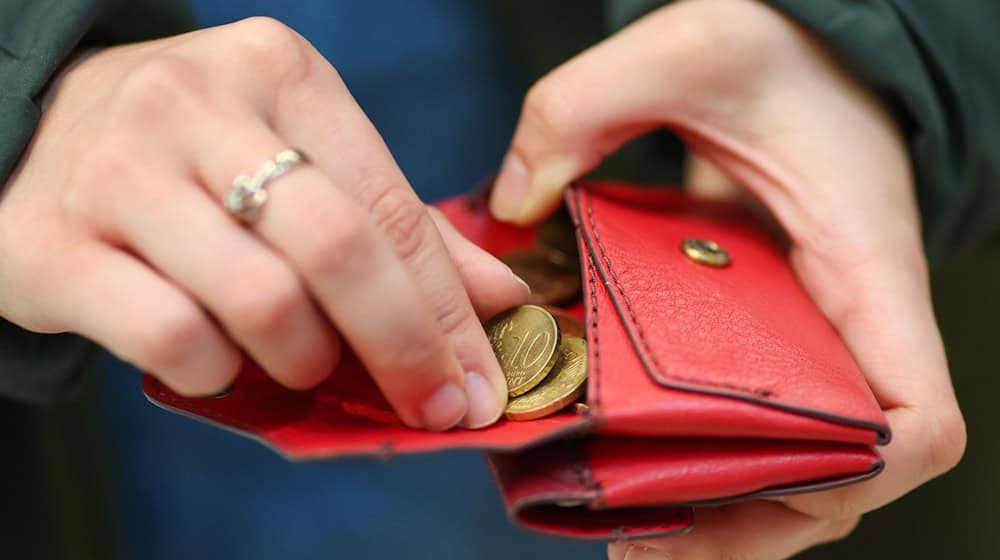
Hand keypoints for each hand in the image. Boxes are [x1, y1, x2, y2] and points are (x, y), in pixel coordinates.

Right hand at [0, 18, 526, 430]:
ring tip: (304, 363)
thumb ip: (395, 225)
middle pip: (338, 249)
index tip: (481, 379)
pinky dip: (219, 371)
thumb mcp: (296, 158)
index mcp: (279, 73)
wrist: (24, 132)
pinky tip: (222, 361)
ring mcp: (121, 171)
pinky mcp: (53, 244)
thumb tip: (496, 299)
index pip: (390, 206)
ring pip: (261, 300)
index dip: (449, 308)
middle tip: (434, 404)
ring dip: (306, 359)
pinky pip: (173, 336)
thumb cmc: (190, 155)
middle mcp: (197, 106)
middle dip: (404, 346)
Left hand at [489, 0, 965, 556]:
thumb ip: (584, 106)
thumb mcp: (687, 46)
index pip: (916, 417)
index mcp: (862, 269)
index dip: (860, 475)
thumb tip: (511, 204)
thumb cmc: (781, 49)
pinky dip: (715, 456)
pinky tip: (641, 462)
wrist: (812, 45)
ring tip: (632, 525)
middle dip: (753, 517)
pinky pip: (764, 414)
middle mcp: (851, 319)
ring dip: (729, 506)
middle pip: (843, 471)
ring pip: (802, 459)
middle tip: (642, 533)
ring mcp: (816, 329)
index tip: (765, 488)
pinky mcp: (776, 323)